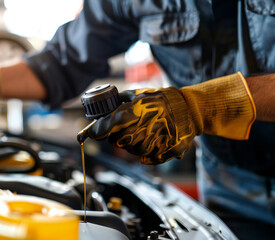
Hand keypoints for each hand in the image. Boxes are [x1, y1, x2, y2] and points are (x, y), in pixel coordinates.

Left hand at [88, 72, 255, 163]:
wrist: (189, 110)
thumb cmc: (162, 100)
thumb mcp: (139, 94)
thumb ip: (117, 102)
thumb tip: (97, 109)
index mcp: (135, 111)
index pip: (106, 126)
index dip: (94, 131)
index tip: (85, 134)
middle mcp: (143, 128)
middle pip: (116, 141)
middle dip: (116, 136)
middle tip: (126, 128)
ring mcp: (154, 142)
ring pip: (130, 151)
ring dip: (131, 144)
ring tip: (144, 131)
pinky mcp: (163, 152)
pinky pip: (144, 158)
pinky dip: (144, 151)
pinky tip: (153, 139)